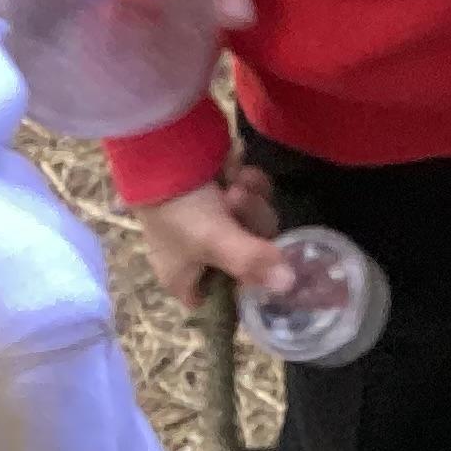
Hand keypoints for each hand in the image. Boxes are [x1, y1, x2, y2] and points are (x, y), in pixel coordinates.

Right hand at [133, 165, 285, 304]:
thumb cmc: (180, 208)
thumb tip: (288, 286)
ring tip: (231, 185)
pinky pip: (255, 195)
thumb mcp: (214, 240)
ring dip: (250, 200)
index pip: (221, 300)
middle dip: (248, 224)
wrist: (163, 150)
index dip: (244, 287)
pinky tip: (235, 170)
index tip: (261, 267)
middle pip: (250, 254)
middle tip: (235, 202)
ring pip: (256, 221)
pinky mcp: (224, 193)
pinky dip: (249, 182)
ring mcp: (212, 223)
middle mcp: (199, 255)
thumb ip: (251, 262)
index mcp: (186, 278)